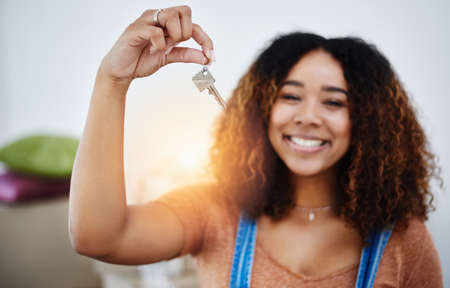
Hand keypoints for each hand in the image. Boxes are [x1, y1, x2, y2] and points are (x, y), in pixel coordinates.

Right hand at [98, 6, 213, 84]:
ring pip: (171, 15)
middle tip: (176, 46)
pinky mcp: (135, 30)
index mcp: (167, 23)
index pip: (192, 23)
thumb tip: (206, 58)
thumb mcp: (169, 58)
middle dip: (187, 32)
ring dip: (174, 35)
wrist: (120, 71)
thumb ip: (186, 55)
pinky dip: (159, 44)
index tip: (211, 56)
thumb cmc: (141, 60)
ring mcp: (146, 21)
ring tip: (162, 48)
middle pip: (185, 11)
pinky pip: (155, 31)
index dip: (205, 39)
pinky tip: (153, 51)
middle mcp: (158, 17)